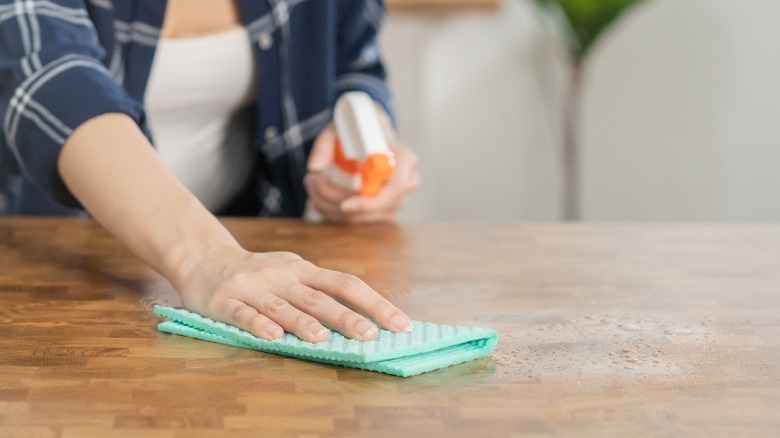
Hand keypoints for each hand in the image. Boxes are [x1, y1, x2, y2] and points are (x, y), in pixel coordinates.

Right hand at [177, 244, 412, 342]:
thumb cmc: (259, 273)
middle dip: (345, 316)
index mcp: (304, 270)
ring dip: (303, 322)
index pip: (346, 283)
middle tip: (369, 335)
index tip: (400, 323)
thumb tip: (365, 320)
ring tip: (322, 338)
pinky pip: (244, 314)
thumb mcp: (293, 274)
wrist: (204, 258)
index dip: (375, 303)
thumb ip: (320, 293)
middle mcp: (283, 276)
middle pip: (319, 297)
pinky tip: (272, 337)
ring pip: (283, 306)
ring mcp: (254, 288)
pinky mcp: (226, 301)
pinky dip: (258, 324)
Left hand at [305, 109, 419, 223]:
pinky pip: (360, 219)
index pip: (394, 189)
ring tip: (311, 186)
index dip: (369, 202)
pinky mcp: (385, 210)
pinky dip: (335, 213)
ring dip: (331, 207)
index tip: (344, 205)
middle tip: (311, 182)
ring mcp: (397, 199)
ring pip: (364, 217)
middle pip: (376, 208)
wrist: (370, 134)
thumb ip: (325, 144)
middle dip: (338, 202)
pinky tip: (318, 199)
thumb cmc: (358, 130)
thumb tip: (315, 166)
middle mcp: (407, 182)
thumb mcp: (339, 128)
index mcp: (404, 159)